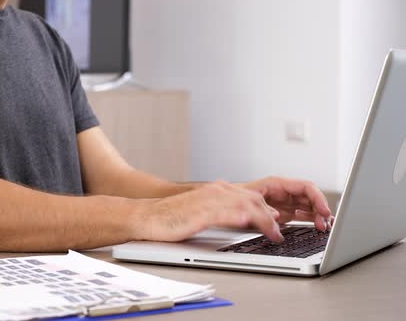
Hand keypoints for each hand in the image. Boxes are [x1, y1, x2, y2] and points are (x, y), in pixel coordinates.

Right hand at [134, 181, 284, 242]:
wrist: (147, 217)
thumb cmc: (171, 217)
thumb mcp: (203, 212)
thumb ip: (224, 212)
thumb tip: (246, 219)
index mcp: (217, 190)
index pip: (251, 197)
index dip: (268, 211)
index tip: (278, 225)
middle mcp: (215, 192)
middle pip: (252, 200)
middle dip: (270, 218)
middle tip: (278, 235)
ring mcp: (207, 201)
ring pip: (242, 205)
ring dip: (261, 220)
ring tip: (272, 234)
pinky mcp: (197, 213)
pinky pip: (221, 213)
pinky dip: (235, 217)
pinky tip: (246, 221)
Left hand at [241, 177, 332, 230]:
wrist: (225, 205)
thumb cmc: (234, 197)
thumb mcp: (248, 201)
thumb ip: (263, 209)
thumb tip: (277, 218)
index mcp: (278, 184)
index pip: (305, 187)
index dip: (318, 198)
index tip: (324, 211)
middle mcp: (285, 192)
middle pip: (311, 198)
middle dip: (321, 210)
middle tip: (324, 224)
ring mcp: (286, 203)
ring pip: (310, 207)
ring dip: (319, 217)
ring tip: (324, 228)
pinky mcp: (285, 214)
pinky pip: (304, 216)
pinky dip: (312, 221)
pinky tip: (318, 228)